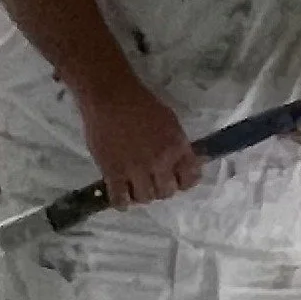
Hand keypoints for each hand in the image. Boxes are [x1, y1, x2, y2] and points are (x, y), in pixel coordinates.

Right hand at [75, 76, 202, 207]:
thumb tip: (186, 162)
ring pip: (145, 198)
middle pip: (166, 192)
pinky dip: (122, 203)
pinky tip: (121, 198)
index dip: (183, 182)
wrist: (110, 96)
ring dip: (141, 195)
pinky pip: (120, 199)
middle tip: (152, 183)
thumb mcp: (169, 121)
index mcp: (177, 147)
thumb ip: (178, 144)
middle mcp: (160, 162)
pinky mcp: (113, 172)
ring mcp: (136, 169)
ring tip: (135, 188)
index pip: (190, 178)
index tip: (176, 181)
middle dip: (161, 189)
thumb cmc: (140, 104)